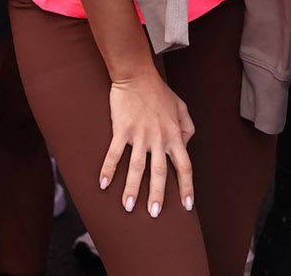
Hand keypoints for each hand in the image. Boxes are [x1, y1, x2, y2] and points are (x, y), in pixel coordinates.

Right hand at [101, 72, 195, 216]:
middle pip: (160, 172)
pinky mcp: (122, 129)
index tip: (187, 206)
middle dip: (157, 195)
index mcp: (174, 135)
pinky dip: (109, 169)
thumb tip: (186, 144)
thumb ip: (187, 127)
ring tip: (128, 207)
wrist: (137, 75)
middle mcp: (159, 138)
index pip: (185, 166)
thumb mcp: (181, 107)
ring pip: (137, 167)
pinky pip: (115, 153)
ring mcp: (140, 134)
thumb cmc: (159, 91)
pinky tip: (103, 184)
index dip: (187, 187)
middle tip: (153, 215)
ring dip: (132, 189)